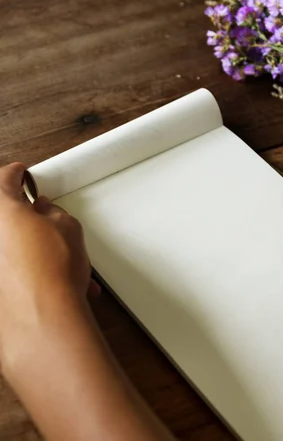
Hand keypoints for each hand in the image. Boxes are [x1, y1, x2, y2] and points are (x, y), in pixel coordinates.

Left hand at [0, 163, 97, 356]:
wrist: (42, 318)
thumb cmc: (52, 272)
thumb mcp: (68, 228)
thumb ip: (53, 212)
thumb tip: (44, 211)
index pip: (4, 179)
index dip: (15, 174)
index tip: (19, 173)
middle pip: (2, 216)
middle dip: (19, 214)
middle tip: (36, 214)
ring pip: (7, 245)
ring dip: (27, 246)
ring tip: (52, 257)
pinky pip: (7, 267)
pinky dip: (24, 270)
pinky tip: (45, 279)